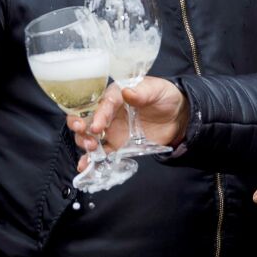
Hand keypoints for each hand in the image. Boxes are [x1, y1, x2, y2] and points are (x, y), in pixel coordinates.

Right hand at [69, 77, 187, 154]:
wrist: (177, 117)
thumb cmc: (165, 97)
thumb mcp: (156, 90)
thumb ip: (142, 92)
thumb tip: (127, 92)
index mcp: (116, 96)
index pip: (102, 104)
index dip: (98, 115)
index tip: (97, 126)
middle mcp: (109, 113)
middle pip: (85, 118)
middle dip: (79, 125)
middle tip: (84, 133)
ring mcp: (111, 130)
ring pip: (89, 136)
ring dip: (84, 142)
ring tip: (91, 148)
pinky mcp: (117, 145)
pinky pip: (101, 153)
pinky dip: (91, 160)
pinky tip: (84, 166)